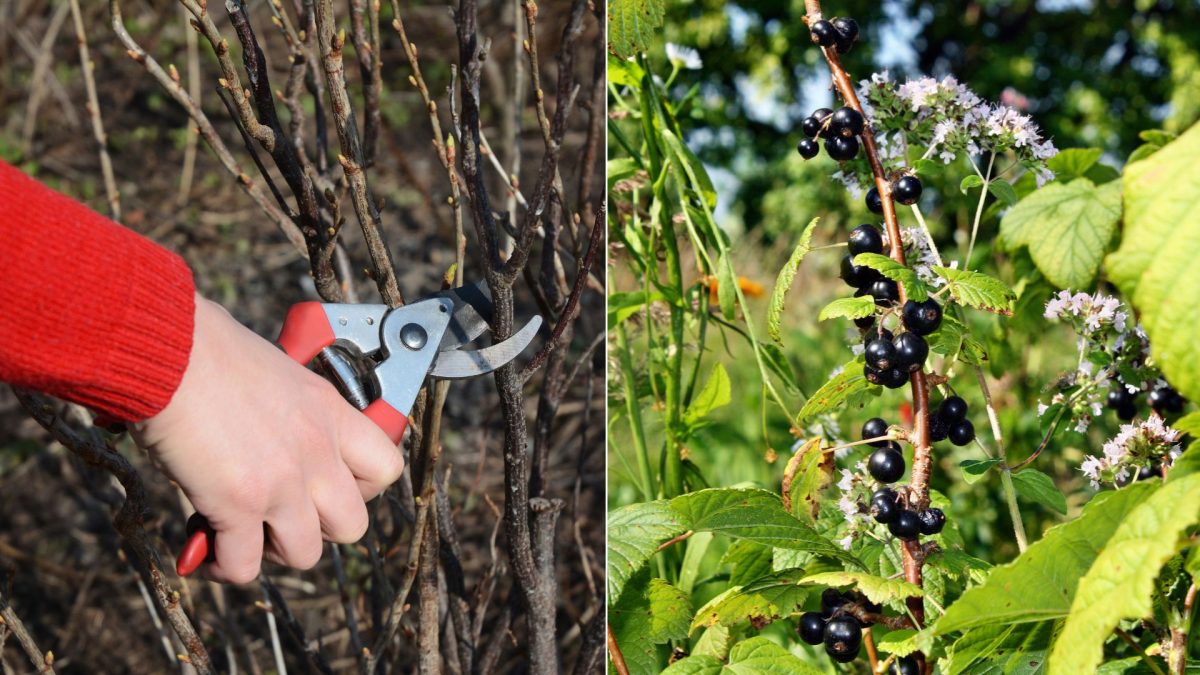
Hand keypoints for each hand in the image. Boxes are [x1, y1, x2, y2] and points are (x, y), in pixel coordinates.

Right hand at [131, 295, 403, 582]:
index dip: (362, 488)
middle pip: (353, 525)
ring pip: (306, 555)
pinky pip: (246, 566)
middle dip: (319, 528)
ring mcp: (282, 482)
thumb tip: (268, 429)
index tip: (329, 485)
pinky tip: (209, 549)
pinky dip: (227, 566)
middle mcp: (317, 451)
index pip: (386, 467)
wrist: (170, 349)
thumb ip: (289, 408)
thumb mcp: (276, 371)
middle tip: (283, 512)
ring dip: (274, 550)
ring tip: (245, 532)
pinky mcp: (239, 505)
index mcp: (330, 412)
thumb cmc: (208, 347)